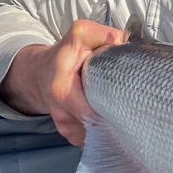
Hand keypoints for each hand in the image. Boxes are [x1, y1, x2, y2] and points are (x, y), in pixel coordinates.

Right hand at [0, 19, 125, 144]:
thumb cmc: (65, 54)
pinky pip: (94, 137)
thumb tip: (123, 42)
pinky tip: (108, 112)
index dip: (112, 106)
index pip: (91, 111)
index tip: (128, 98)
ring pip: (98, 134)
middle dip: (116, 115)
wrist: (41, 73)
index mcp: (61, 89)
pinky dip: (104, 127)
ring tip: (119, 104)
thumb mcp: (80, 34)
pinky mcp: (71, 136)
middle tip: (131, 102)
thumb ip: (102, 35)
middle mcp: (61, 113)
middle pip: (98, 125)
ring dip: (111, 122)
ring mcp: (66, 128)